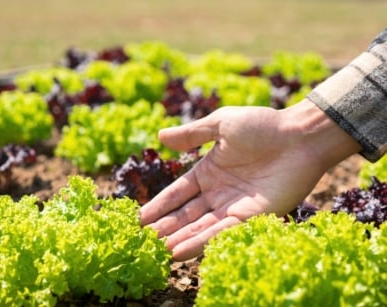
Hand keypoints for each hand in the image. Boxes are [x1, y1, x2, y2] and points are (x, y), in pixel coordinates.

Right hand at [140, 100, 360, 260]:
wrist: (300, 136)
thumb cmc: (262, 125)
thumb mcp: (221, 124)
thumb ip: (192, 134)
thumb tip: (160, 137)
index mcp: (208, 171)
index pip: (177, 193)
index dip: (158, 206)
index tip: (138, 219)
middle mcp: (218, 192)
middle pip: (185, 214)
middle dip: (164, 228)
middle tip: (142, 241)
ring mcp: (234, 206)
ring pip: (200, 227)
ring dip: (179, 239)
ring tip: (158, 251)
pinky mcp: (253, 217)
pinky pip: (223, 232)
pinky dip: (202, 242)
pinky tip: (181, 251)